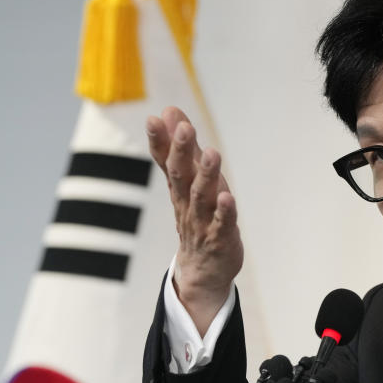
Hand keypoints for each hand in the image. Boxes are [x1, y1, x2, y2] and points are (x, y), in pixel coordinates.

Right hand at [147, 106, 242, 334]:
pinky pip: (222, 224)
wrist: (202, 272)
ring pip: (202, 197)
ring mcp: (203, 222)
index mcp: (179, 188)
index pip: (166, 162)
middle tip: (185, 128)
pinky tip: (228, 197)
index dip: (160, 141)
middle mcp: (187, 203)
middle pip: (182, 176)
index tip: (154, 118)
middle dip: (182, 152)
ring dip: (207, 176)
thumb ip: (178, 148)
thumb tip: (169, 111)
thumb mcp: (186, 182)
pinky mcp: (221, 238)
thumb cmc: (197, 218)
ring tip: (212, 154)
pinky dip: (225, 211)